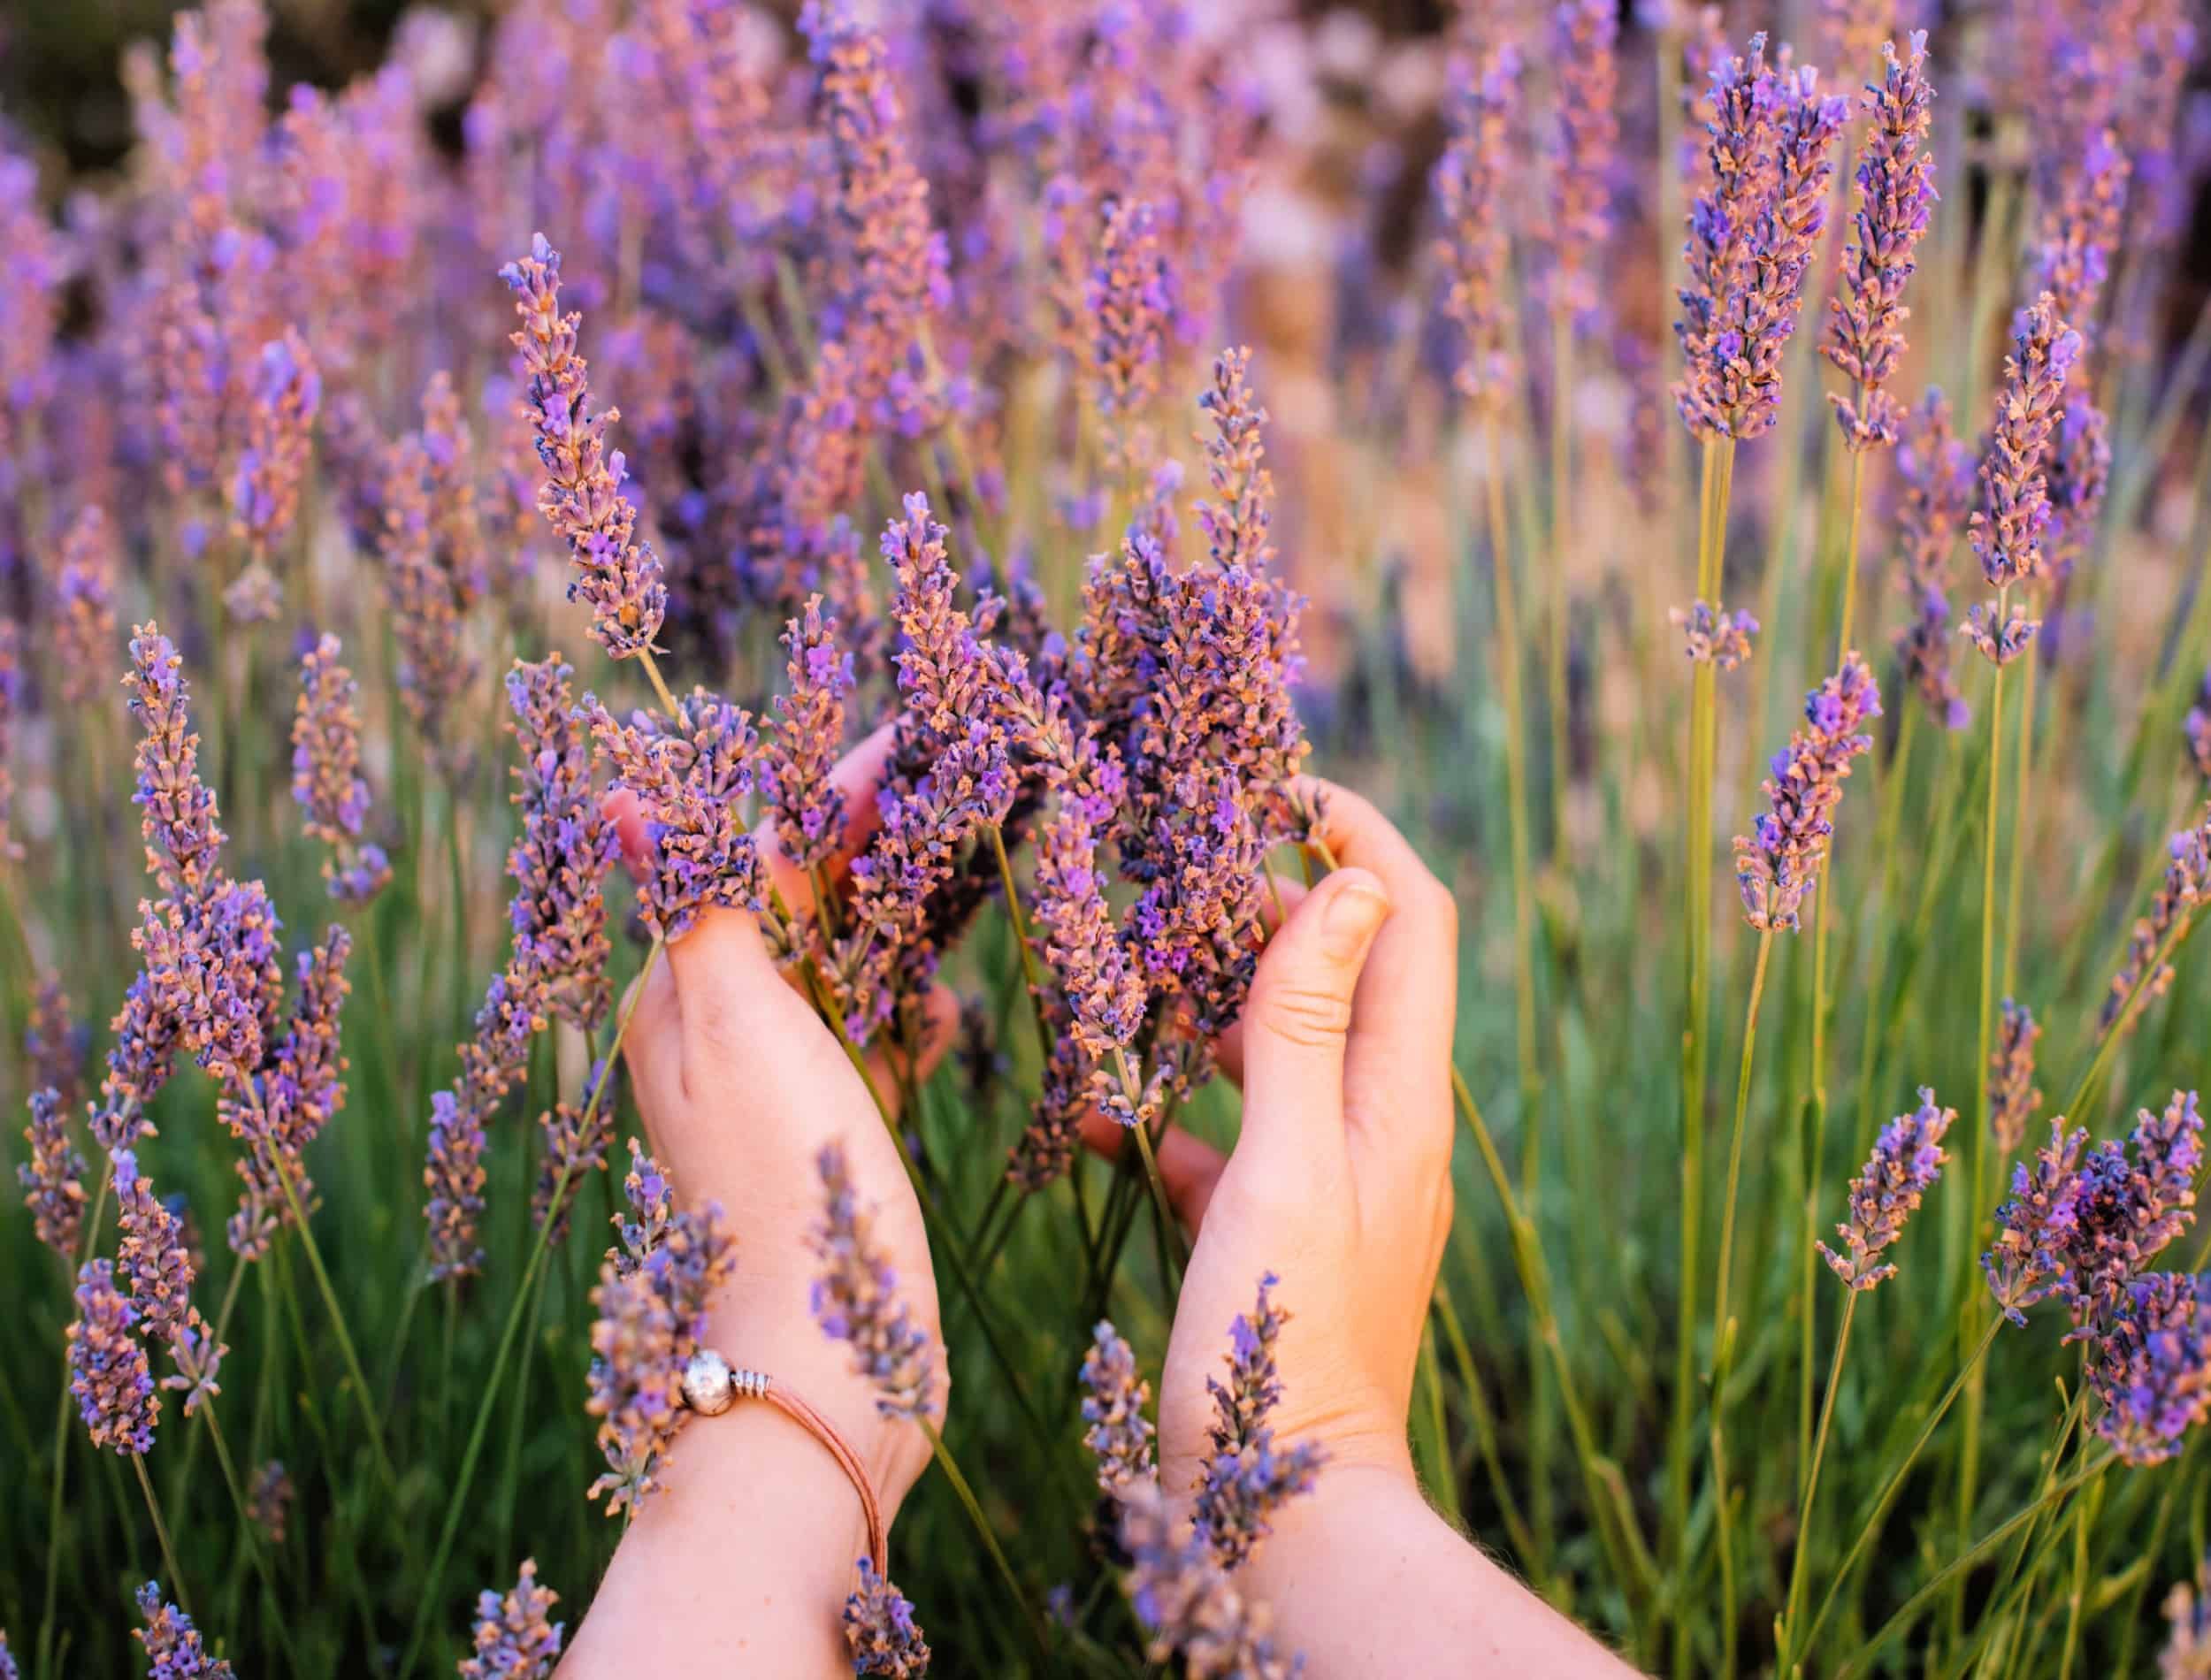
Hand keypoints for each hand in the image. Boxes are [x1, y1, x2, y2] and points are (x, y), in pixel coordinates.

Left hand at [606, 722, 952, 1513]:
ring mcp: (775, 1088)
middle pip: (800, 903)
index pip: (755, 853)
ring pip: (843, 969)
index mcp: (680, 990)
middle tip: (967, 791)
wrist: (822, 1363)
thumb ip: (693, 906)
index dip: (834, 795)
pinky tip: (942, 1022)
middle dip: (874, 848)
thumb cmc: (779, 1179)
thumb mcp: (733, 1025)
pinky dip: (908, 1020)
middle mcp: (717, 1030)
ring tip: (972, 889)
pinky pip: (869, 1045)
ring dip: (900, 927)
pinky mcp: (828, 1138)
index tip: (918, 742)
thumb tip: (626, 795)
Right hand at [1085, 776, 1458, 1492]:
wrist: (1285, 1513)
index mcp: (1401, 1095)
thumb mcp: (1283, 1163)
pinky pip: (1230, 1138)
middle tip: (1172, 875)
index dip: (1357, 833)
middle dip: (1265, 907)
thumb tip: (1343, 882)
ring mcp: (1332, 1179)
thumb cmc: (1281, 1340)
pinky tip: (1094, 1117)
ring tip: (1124, 977)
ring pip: (1279, 1049)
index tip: (1273, 785)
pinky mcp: (1279, 1231)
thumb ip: (1303, 1024)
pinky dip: (1173, 1111)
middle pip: (1343, 971)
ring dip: (1210, 1005)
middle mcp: (1382, 1124)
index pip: (1411, 916)